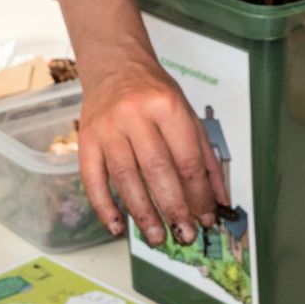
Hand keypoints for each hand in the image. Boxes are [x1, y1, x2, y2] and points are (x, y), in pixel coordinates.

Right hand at [76, 58, 228, 246]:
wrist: (114, 66)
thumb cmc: (153, 92)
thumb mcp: (187, 114)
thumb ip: (204, 156)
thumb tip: (218, 198)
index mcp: (166, 106)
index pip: (187, 159)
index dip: (200, 194)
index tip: (207, 217)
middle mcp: (135, 115)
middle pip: (157, 170)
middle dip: (174, 208)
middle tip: (185, 234)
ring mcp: (107, 128)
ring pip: (126, 178)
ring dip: (143, 214)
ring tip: (157, 237)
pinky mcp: (85, 140)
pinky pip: (92, 179)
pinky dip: (104, 207)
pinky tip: (117, 227)